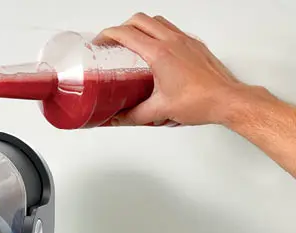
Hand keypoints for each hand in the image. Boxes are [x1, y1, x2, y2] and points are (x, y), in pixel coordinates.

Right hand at [99, 13, 247, 125]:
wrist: (226, 100)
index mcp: (160, 54)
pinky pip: (172, 29)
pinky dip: (158, 32)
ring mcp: (185, 40)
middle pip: (140, 20)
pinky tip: (156, 49)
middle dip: (122, 26)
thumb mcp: (159, 111)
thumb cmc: (200, 101)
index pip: (127, 34)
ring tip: (133, 41)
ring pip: (157, 20)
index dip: (109, 35)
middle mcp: (173, 42)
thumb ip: (134, 115)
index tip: (100, 41)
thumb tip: (119, 118)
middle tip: (113, 40)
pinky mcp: (194, 45)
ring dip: (141, 26)